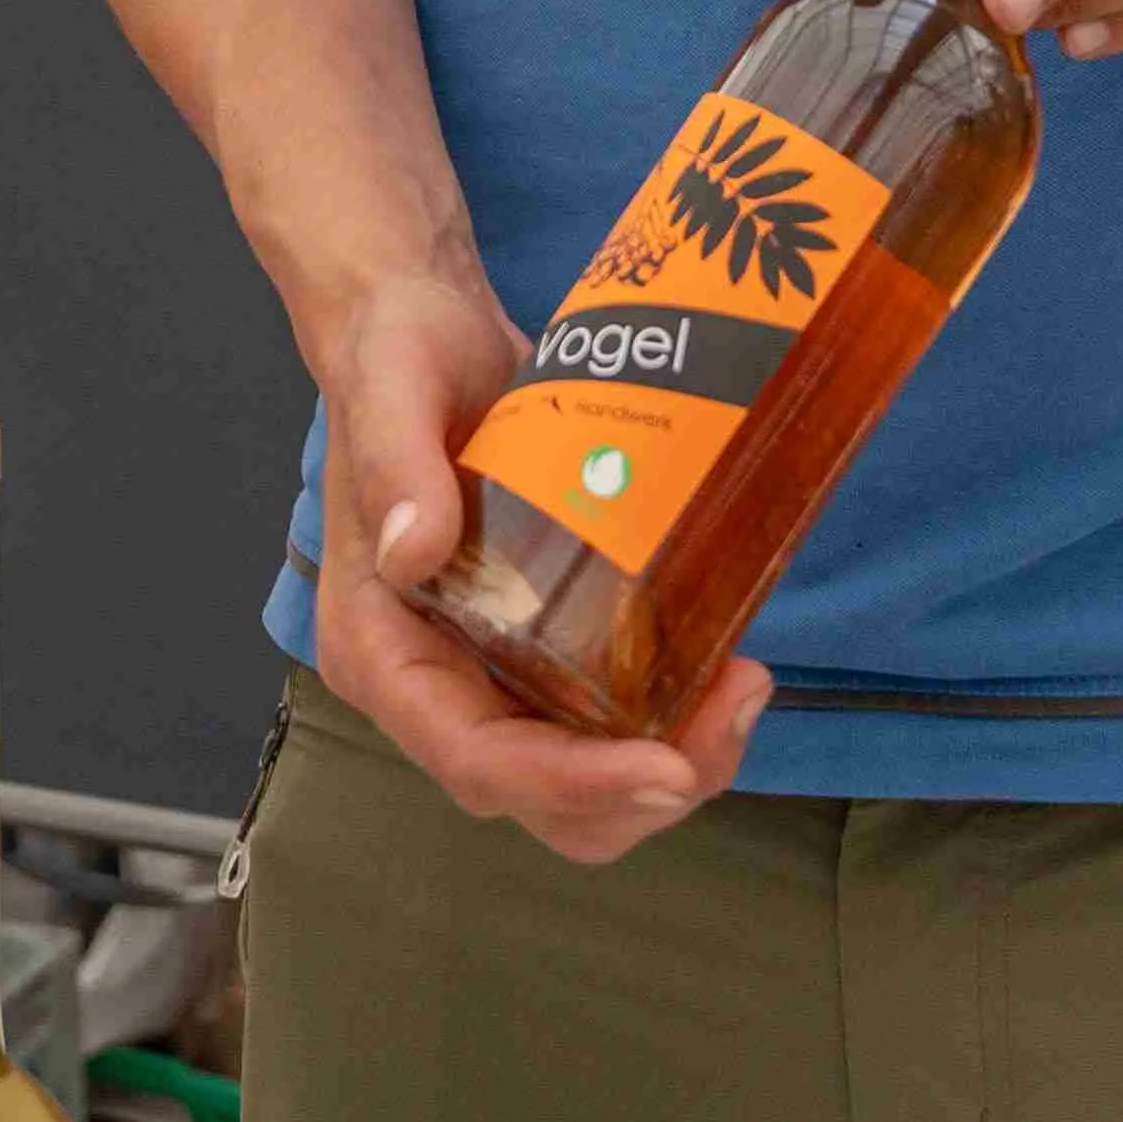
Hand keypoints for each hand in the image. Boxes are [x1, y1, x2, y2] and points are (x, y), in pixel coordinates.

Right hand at [304, 272, 768, 864]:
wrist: (428, 325)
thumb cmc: (397, 354)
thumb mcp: (389, 385)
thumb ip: (395, 461)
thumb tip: (412, 552)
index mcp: (380, 649)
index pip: (472, 757)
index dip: (569, 782)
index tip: (666, 766)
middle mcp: (433, 684)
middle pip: (538, 796)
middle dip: (639, 791)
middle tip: (732, 713)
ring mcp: (489, 675)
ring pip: (585, 779)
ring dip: (674, 761)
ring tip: (743, 688)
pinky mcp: (541, 651)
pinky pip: (609, 723)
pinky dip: (674, 716)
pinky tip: (728, 664)